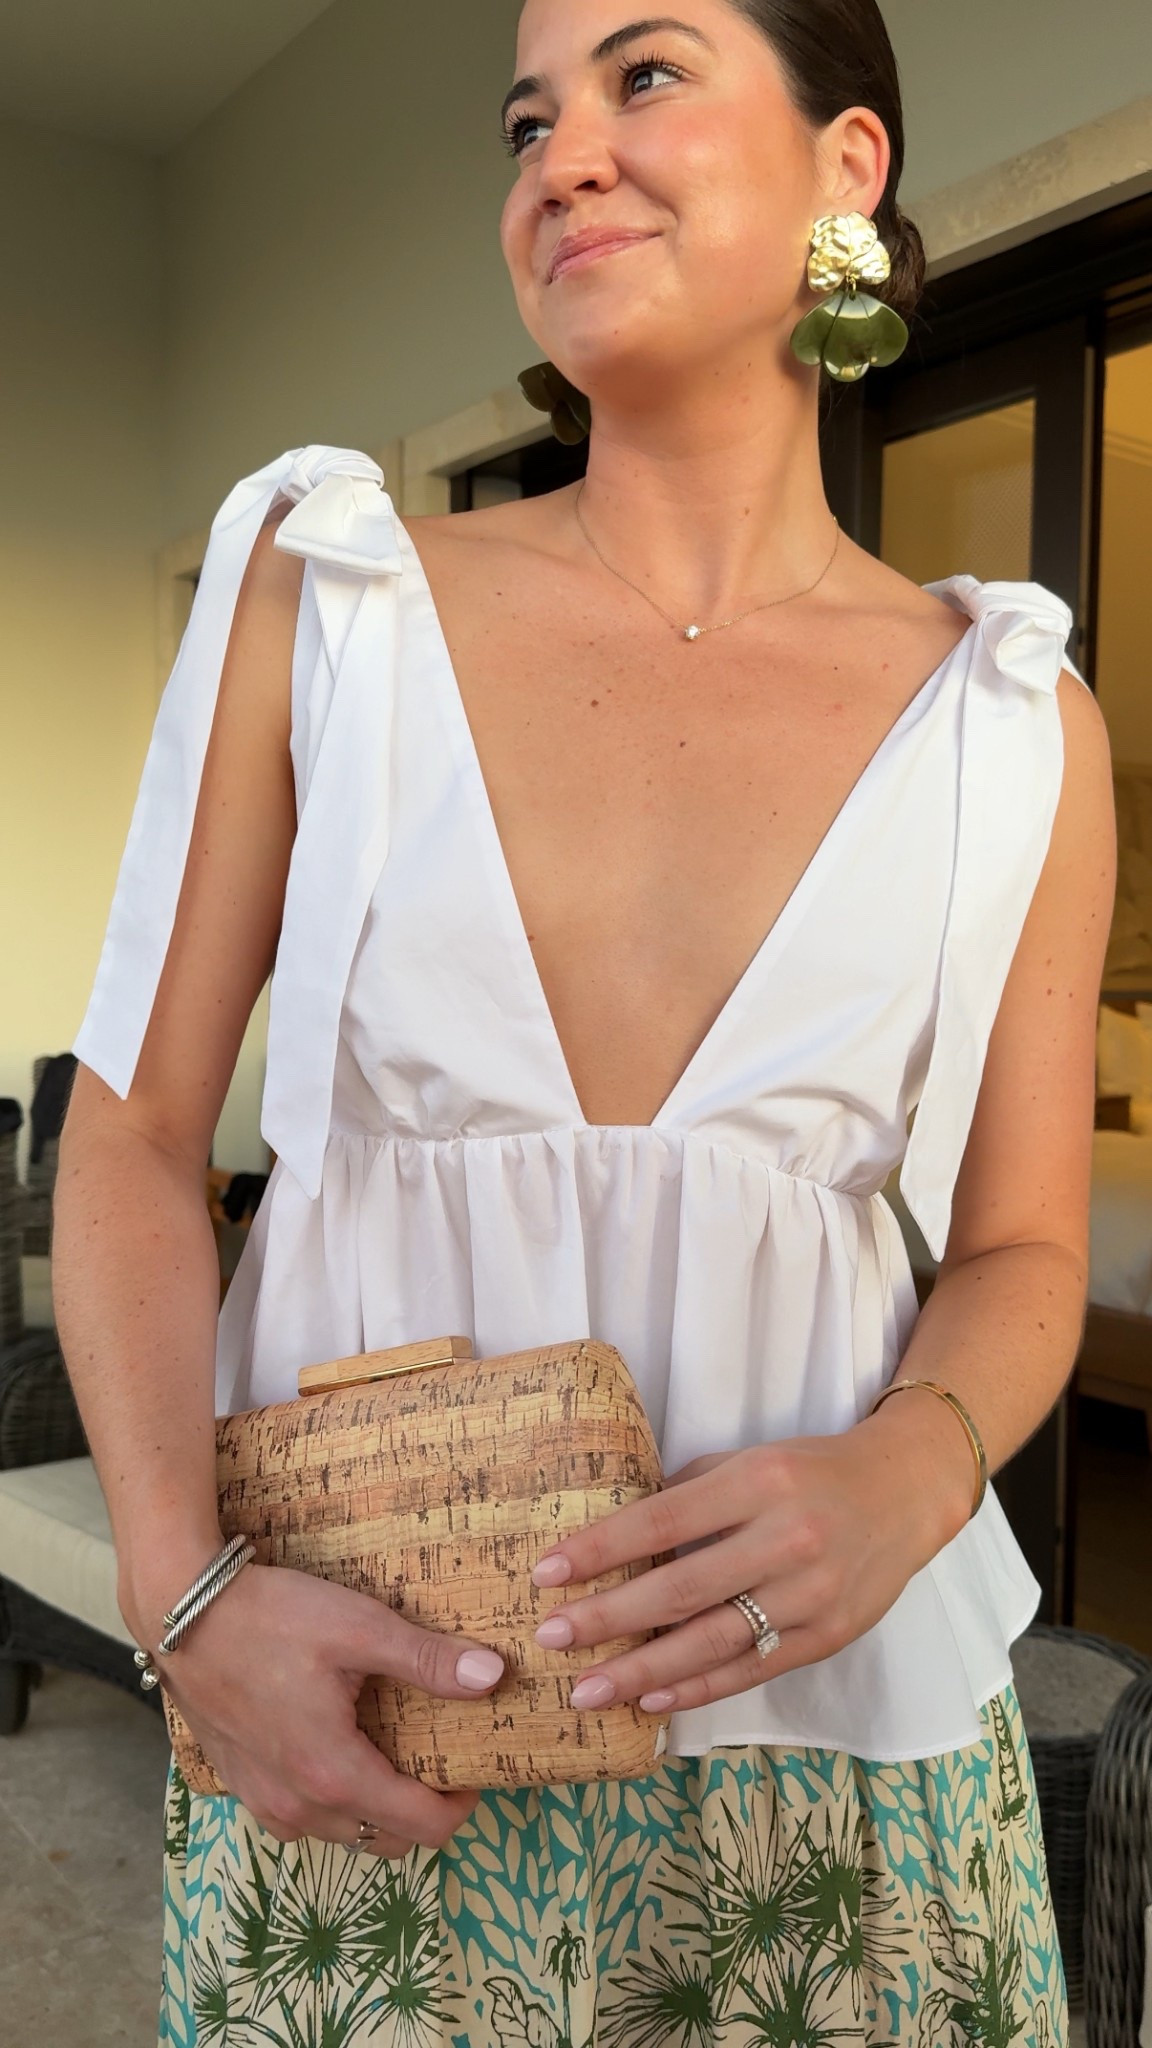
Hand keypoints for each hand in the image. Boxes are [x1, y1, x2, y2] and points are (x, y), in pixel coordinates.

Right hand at [138, 1561, 505, 1857]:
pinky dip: (332, 1803)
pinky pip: (301, 1820)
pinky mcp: (241, 1784)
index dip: (462, 1804)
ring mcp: (264, 1801)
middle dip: (423, 1810)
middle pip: (387, 1841)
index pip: (424, 1827)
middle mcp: (298, 1805)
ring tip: (390, 1752)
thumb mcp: (359, 1627)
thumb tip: (493, 1678)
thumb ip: (427, 1659)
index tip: (472, 1766)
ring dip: (376, 1811)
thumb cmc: (271, 1616)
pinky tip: (336, 1750)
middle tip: (436, 1756)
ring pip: (343, 1835)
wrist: (182, 1612)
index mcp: (334, 1774)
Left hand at [529, 1411, 970, 1717]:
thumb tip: (618, 1538)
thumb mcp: (749, 1462)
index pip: (661, 1521)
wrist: (905, 1494)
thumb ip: (688, 1494)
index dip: (600, 1549)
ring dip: (641, 1671)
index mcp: (758, 1483)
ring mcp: (811, 1595)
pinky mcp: (827, 1637)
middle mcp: (786, 1539)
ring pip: (712, 1641)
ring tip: (585, 1690)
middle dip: (607, 1617)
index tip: (546, 1572)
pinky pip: (751, 1669)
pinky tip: (651, 1701)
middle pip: (680, 1589)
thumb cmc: (811, 1473)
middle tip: (550, 1636)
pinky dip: (698, 1689)